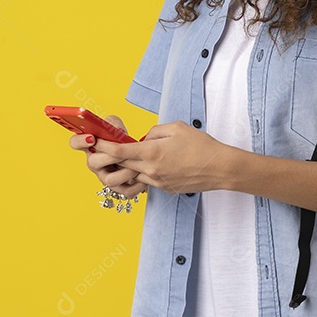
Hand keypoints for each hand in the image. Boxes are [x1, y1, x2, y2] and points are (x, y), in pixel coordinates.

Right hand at [68, 115, 148, 197]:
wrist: (132, 153)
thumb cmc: (120, 139)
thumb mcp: (115, 126)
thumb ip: (113, 124)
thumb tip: (116, 130)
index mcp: (89, 146)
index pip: (75, 143)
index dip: (80, 141)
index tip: (92, 138)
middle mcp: (94, 163)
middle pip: (93, 162)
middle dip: (110, 156)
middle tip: (123, 151)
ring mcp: (104, 176)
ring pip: (110, 180)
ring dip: (126, 172)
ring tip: (136, 166)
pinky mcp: (117, 186)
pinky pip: (125, 191)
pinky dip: (136, 186)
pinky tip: (143, 178)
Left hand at [89, 120, 233, 195]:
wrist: (219, 168)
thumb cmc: (201, 145)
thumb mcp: (177, 128)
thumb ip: (154, 131)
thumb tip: (143, 138)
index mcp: (152, 153)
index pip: (118, 152)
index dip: (104, 146)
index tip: (97, 141)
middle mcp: (150, 170)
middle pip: (121, 164)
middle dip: (113, 156)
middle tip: (109, 146)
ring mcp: (156, 182)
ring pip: (133, 173)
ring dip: (130, 165)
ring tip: (137, 154)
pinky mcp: (164, 188)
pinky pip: (147, 179)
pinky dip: (145, 171)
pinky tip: (157, 163)